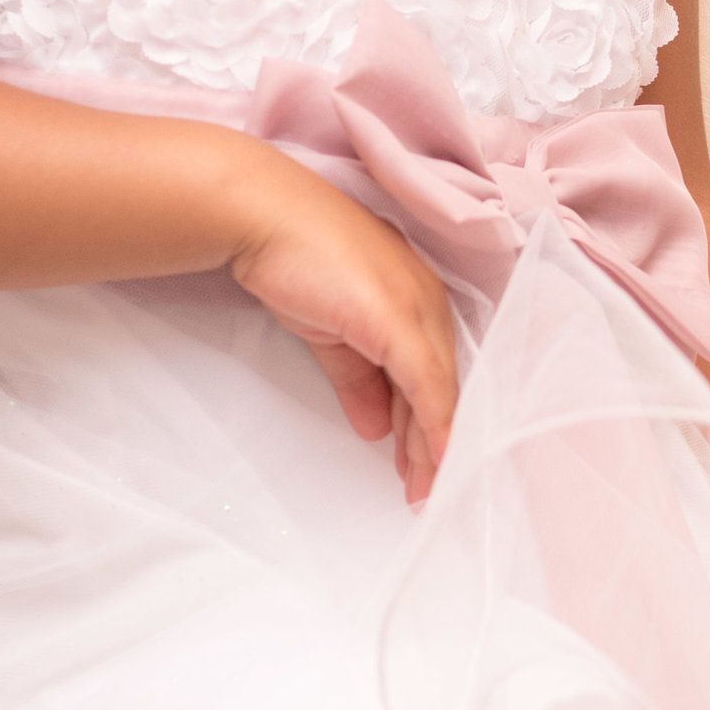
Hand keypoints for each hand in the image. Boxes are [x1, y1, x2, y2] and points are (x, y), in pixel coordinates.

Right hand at [225, 153, 460, 502]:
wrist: (265, 217)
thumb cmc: (295, 259)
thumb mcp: (331, 333)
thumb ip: (356, 379)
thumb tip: (374, 425)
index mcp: (417, 300)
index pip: (434, 373)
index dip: (430, 424)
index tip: (425, 465)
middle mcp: (429, 304)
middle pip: (444, 388)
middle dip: (434, 445)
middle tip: (426, 490)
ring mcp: (419, 310)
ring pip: (440, 394)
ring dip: (431, 448)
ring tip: (423, 491)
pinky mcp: (400, 321)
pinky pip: (428, 386)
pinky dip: (434, 427)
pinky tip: (434, 459)